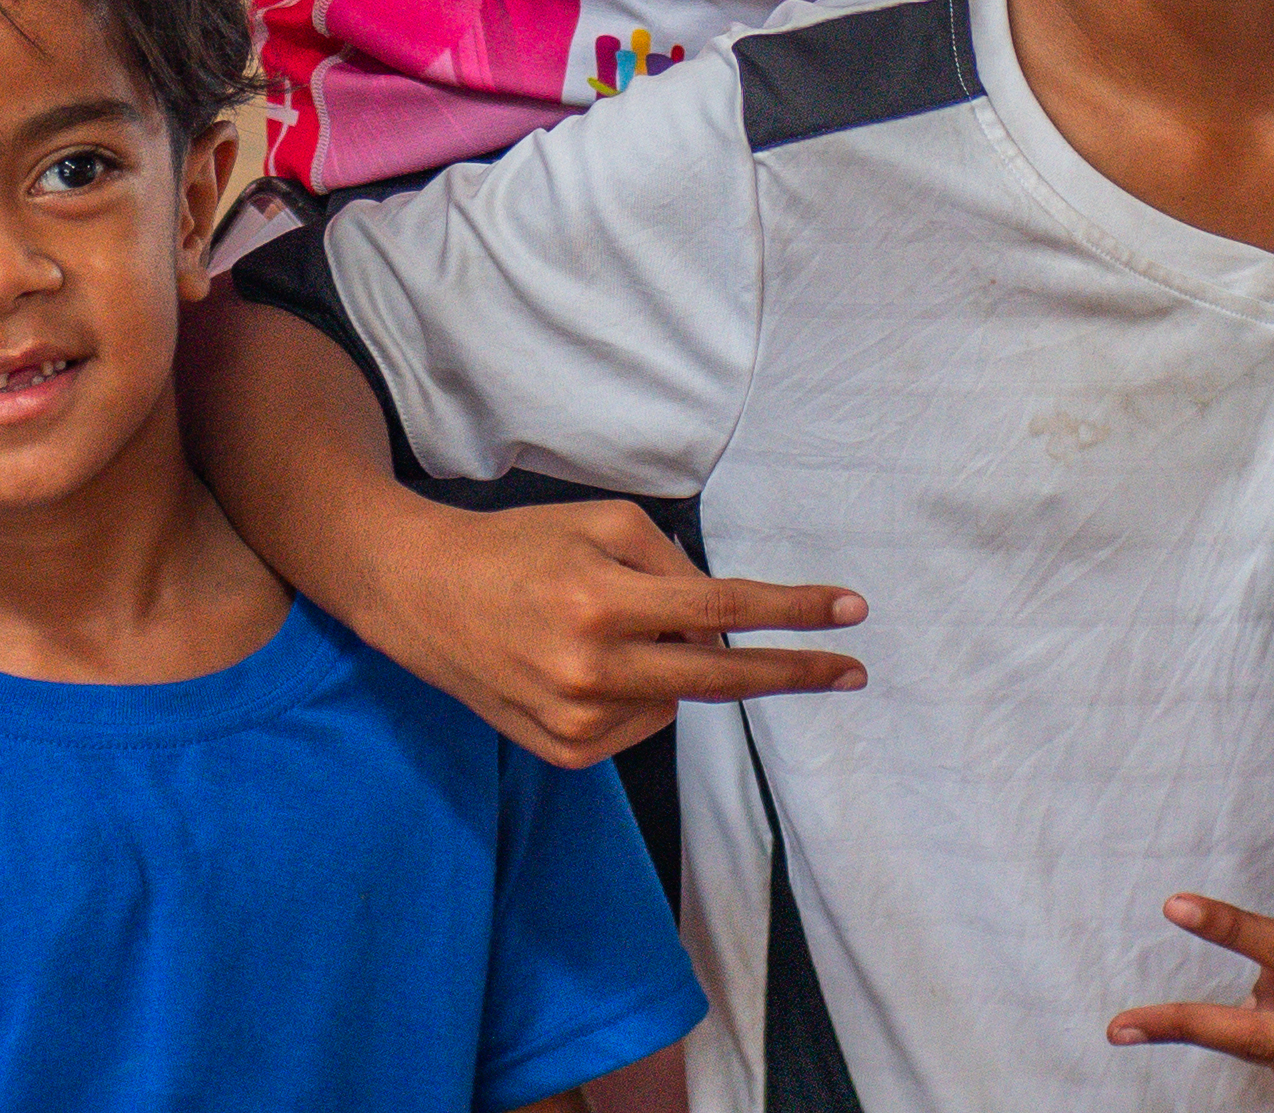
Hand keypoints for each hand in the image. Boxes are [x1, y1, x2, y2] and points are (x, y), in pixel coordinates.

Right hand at [363, 493, 866, 767]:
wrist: (422, 596)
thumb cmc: (518, 545)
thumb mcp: (598, 521)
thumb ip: (671, 565)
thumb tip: (723, 620)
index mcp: (599, 598)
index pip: (722, 607)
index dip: (793, 610)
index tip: (851, 611)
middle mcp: (591, 668)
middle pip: (722, 676)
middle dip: (794, 671)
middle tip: (851, 671)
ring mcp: (577, 720)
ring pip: (678, 697)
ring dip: (674, 662)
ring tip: (609, 628)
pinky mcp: (565, 753)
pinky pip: (640, 724)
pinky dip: (638, 692)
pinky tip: (588, 665)